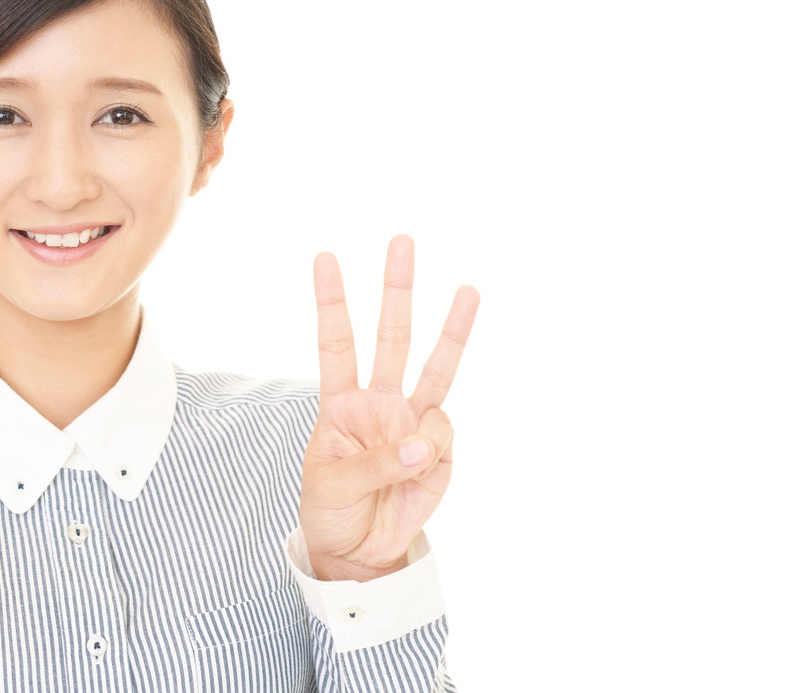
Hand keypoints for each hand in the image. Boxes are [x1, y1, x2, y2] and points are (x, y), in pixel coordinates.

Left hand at [300, 235, 478, 581]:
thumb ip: (377, 463)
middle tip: (402, 241)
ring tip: (469, 290)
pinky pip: (442, 436)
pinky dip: (431, 450)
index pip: (336, 343)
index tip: (325, 257)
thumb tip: (424, 443)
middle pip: (391, 337)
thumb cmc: (334, 511)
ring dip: (452, 329)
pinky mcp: (439, 450)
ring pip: (435, 366)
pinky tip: (418, 468)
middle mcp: (380, 402)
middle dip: (396, 290)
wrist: (361, 553)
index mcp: (341, 404)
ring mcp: (413, 422)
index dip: (331, 302)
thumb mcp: (334, 487)